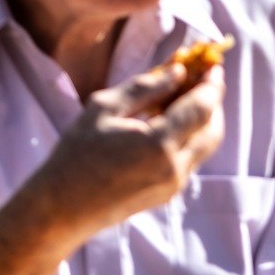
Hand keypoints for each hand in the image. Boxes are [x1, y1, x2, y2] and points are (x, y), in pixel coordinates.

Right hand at [40, 62, 224, 238]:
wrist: (61, 210)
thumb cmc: (76, 153)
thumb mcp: (105, 108)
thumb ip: (146, 87)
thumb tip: (179, 72)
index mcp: (159, 144)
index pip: (203, 107)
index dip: (212, 83)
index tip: (212, 64)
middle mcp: (173, 168)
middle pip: (213, 128)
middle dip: (213, 100)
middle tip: (202, 77)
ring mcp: (172, 185)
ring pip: (206, 145)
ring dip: (204, 118)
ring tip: (184, 95)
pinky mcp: (167, 194)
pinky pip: (191, 158)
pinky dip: (191, 136)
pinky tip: (171, 120)